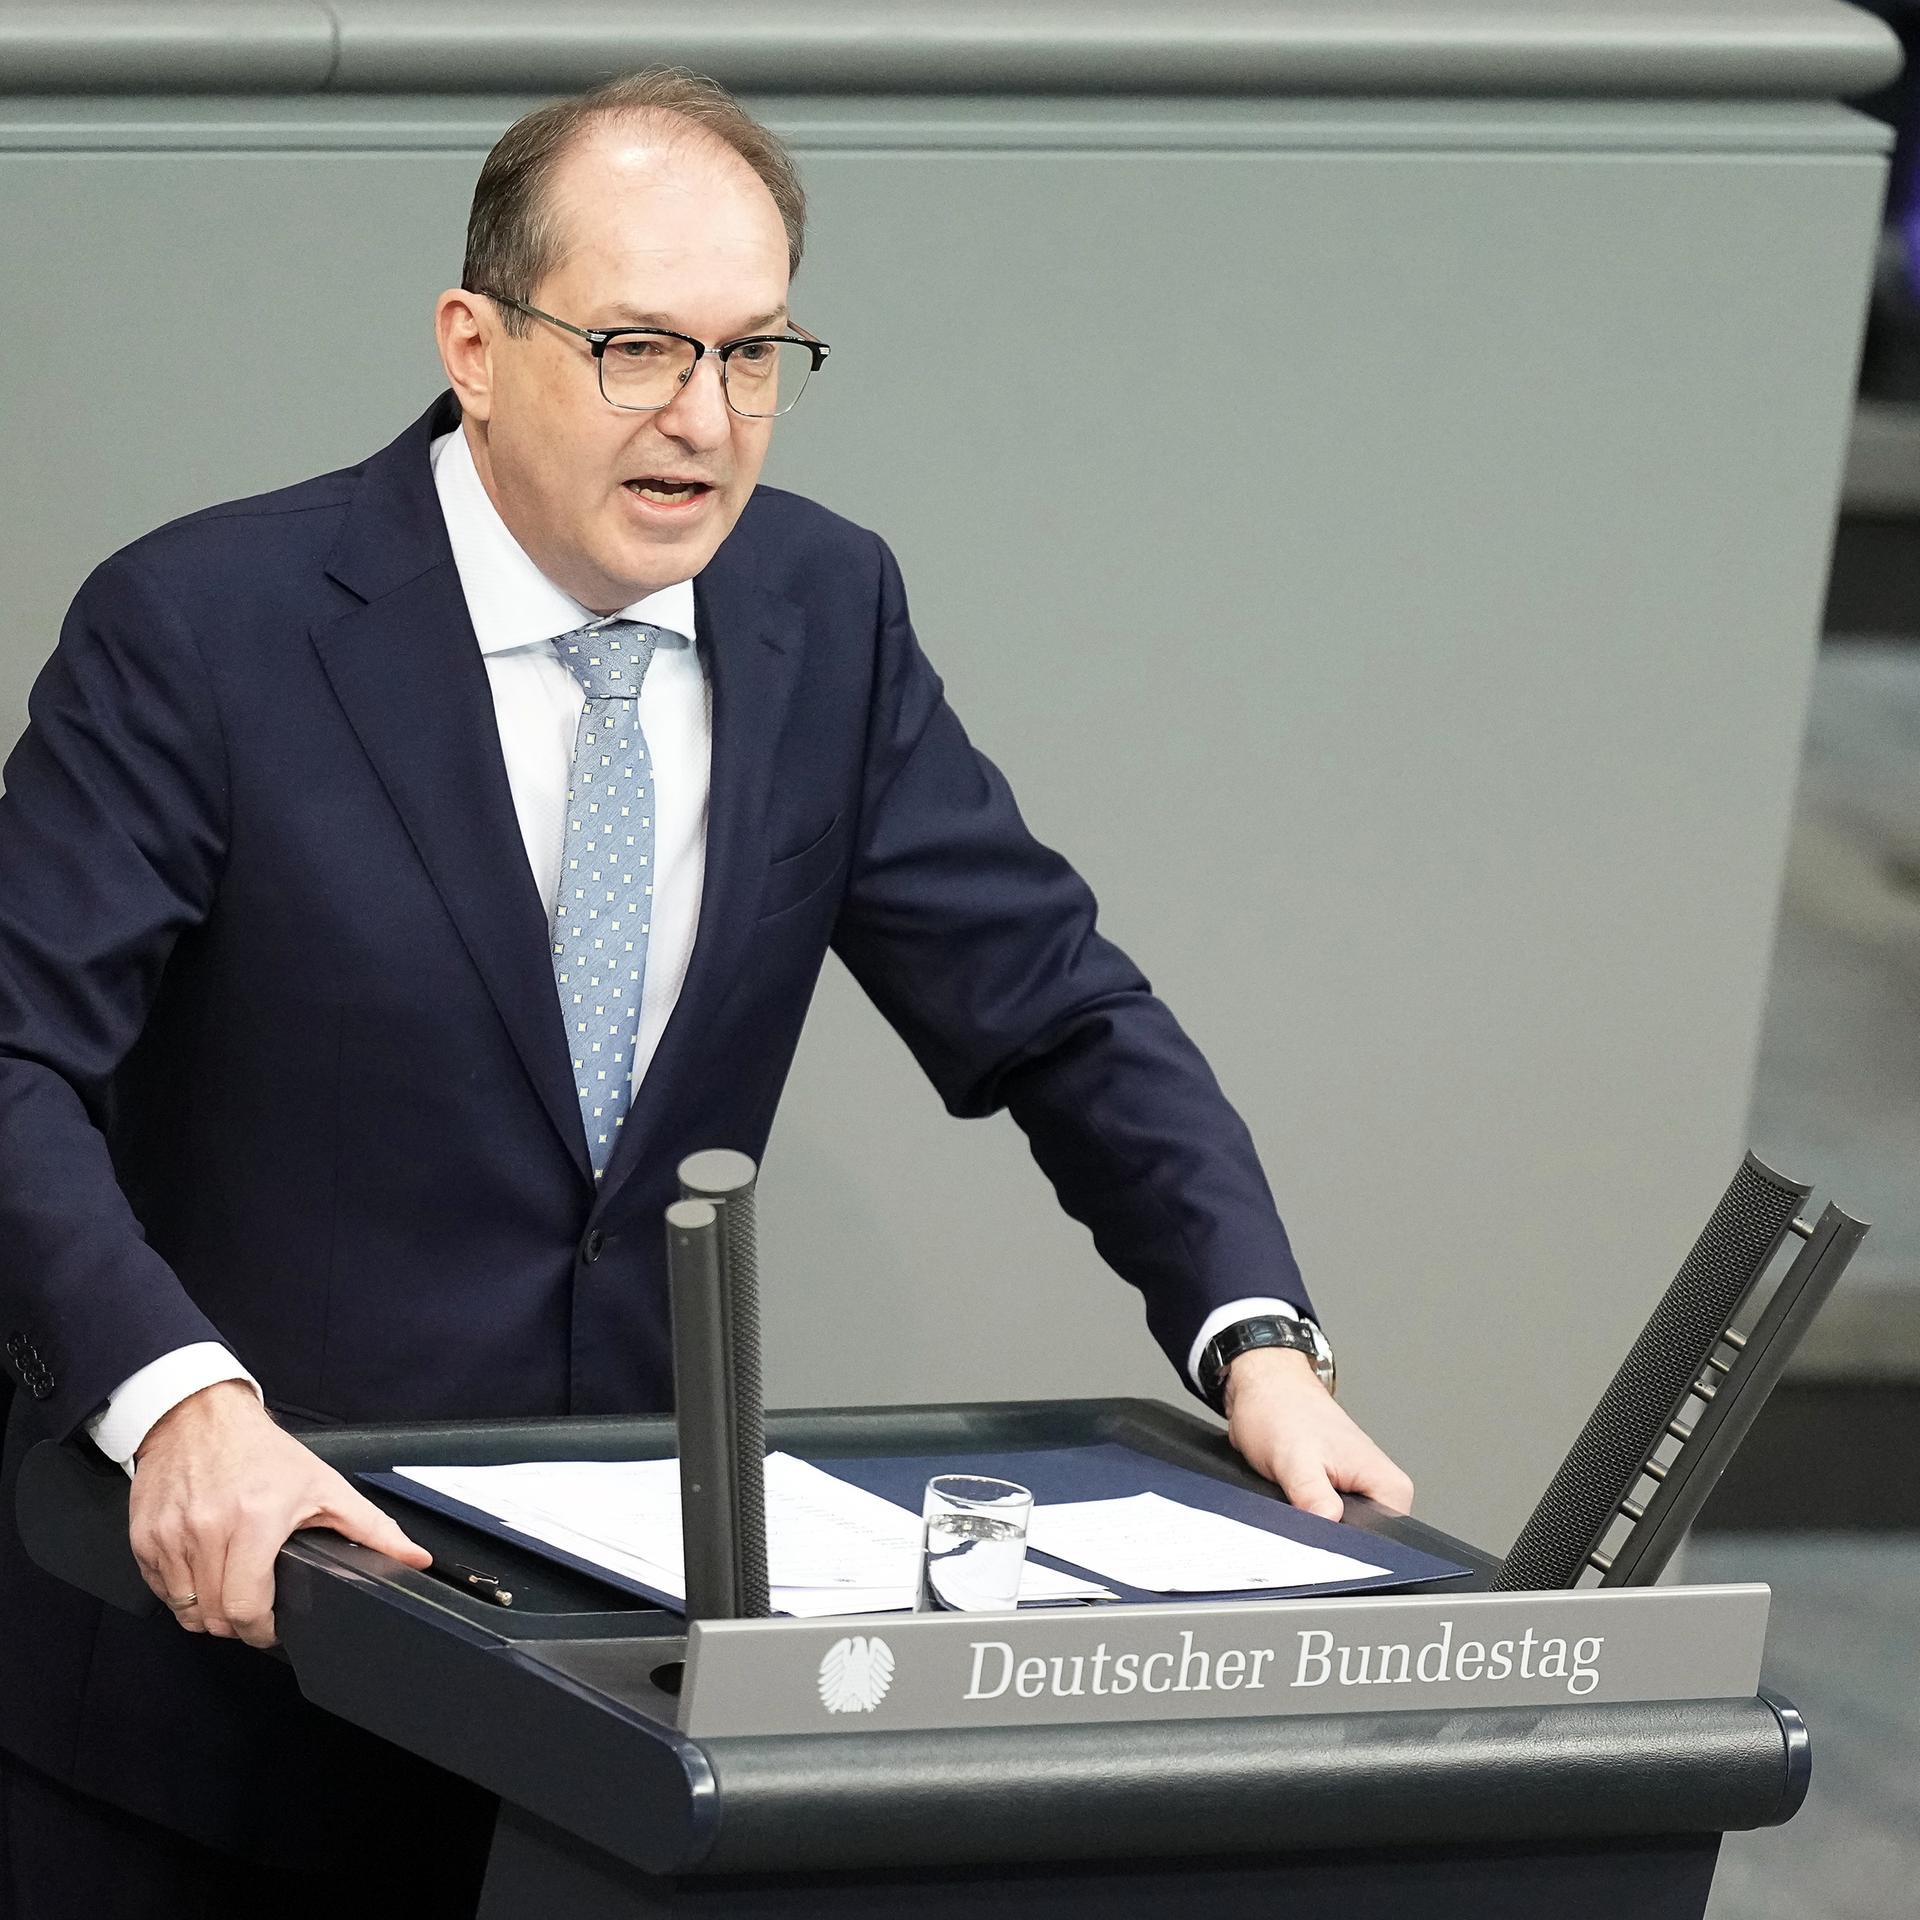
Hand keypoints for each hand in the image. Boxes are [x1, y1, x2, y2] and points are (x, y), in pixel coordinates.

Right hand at [128, 1379, 429, 1647]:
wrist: (200, 1417)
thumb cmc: (263, 1452)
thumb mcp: (325, 1486)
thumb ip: (372, 1529)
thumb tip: (414, 1558)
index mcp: (255, 1520)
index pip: (246, 1608)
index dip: (261, 1631)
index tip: (271, 1627)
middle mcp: (207, 1529)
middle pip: (214, 1617)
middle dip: (238, 1625)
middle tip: (254, 1610)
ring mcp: (170, 1535)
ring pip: (185, 1610)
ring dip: (209, 1612)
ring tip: (231, 1589)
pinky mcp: (144, 1538)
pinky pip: (160, 1591)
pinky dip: (182, 1592)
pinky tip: (204, 1573)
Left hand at [1224, 1347, 1413, 1522]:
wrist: (1264, 1388)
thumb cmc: (1283, 1410)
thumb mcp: (1295, 1459)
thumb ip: (1313, 1497)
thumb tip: (1326, 1527)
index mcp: (1388, 1485)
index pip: (1384, 1541)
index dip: (1349, 1547)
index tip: (1320, 1535)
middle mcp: (1378, 1490)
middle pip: (1358, 1541)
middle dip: (1326, 1537)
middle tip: (1299, 1511)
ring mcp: (1355, 1493)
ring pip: (1335, 1533)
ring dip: (1311, 1525)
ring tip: (1292, 1497)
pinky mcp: (1332, 1494)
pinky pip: (1320, 1521)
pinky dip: (1302, 1517)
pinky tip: (1289, 1499)